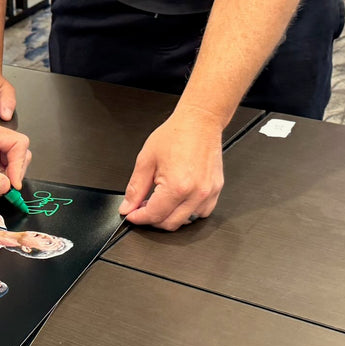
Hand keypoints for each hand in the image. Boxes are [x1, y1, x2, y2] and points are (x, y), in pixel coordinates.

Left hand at [119, 108, 224, 229]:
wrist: (199, 122)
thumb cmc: (176, 135)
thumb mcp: (146, 160)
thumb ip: (135, 188)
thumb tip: (128, 207)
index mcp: (177, 186)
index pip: (154, 215)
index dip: (138, 218)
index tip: (131, 215)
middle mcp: (196, 193)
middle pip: (170, 223)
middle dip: (152, 219)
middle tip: (143, 207)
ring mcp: (208, 192)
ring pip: (187, 221)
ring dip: (171, 216)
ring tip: (161, 201)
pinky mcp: (216, 189)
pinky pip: (202, 212)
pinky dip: (188, 212)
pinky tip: (179, 200)